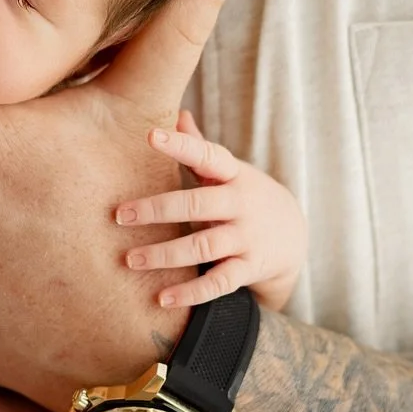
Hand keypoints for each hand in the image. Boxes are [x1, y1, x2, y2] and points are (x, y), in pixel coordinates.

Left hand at [118, 111, 305, 311]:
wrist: (294, 235)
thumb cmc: (245, 196)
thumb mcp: (228, 170)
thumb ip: (199, 146)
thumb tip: (176, 113)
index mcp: (232, 175)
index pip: (206, 154)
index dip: (180, 145)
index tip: (149, 136)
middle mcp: (240, 204)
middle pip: (196, 204)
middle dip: (156, 210)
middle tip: (119, 216)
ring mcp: (247, 238)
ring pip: (202, 246)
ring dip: (164, 255)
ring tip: (130, 260)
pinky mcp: (250, 268)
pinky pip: (219, 282)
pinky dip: (191, 293)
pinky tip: (162, 298)